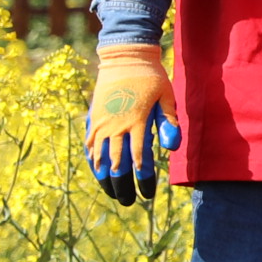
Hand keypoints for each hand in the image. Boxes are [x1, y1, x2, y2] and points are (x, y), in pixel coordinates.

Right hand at [86, 45, 181, 204]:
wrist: (124, 58)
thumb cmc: (152, 78)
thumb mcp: (166, 97)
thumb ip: (169, 123)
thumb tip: (171, 148)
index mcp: (137, 122)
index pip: (139, 160)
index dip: (143, 180)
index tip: (147, 195)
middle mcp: (116, 126)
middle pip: (117, 164)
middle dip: (122, 186)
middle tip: (128, 203)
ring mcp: (102, 123)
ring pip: (99, 158)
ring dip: (106, 178)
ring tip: (112, 193)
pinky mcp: (93, 118)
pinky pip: (90, 145)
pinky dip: (93, 161)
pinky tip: (98, 172)